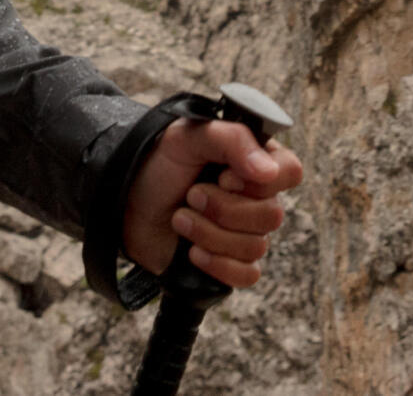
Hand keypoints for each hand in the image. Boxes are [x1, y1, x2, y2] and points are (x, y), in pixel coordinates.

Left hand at [123, 118, 303, 288]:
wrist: (122, 200)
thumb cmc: (156, 163)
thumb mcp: (186, 136)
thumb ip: (230, 140)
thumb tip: (269, 171)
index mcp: (250, 160)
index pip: (290, 171)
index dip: (261, 180)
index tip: (225, 176)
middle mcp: (254, 197)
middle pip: (272, 215)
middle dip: (223, 208)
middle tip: (190, 195)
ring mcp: (244, 231)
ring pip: (256, 246)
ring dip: (209, 233)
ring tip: (180, 217)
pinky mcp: (231, 261)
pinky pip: (247, 275)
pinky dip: (217, 264)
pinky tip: (191, 252)